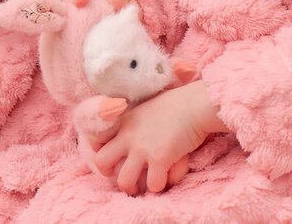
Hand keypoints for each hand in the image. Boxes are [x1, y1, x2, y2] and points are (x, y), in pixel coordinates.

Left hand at [94, 80, 227, 194]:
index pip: (97, 137)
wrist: (194, 104)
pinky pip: (152, 185)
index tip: (112, 154)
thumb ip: (136, 122)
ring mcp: (142, 147)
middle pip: (101, 162)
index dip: (100, 149)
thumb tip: (136, 137)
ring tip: (143, 185)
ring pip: (123, 181)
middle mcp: (129, 135)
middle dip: (109, 173)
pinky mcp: (159, 158)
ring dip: (133, 187)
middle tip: (124, 173)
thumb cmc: (176, 104)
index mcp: (125, 121)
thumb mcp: (146, 108)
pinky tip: (166, 178)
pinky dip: (159, 186)